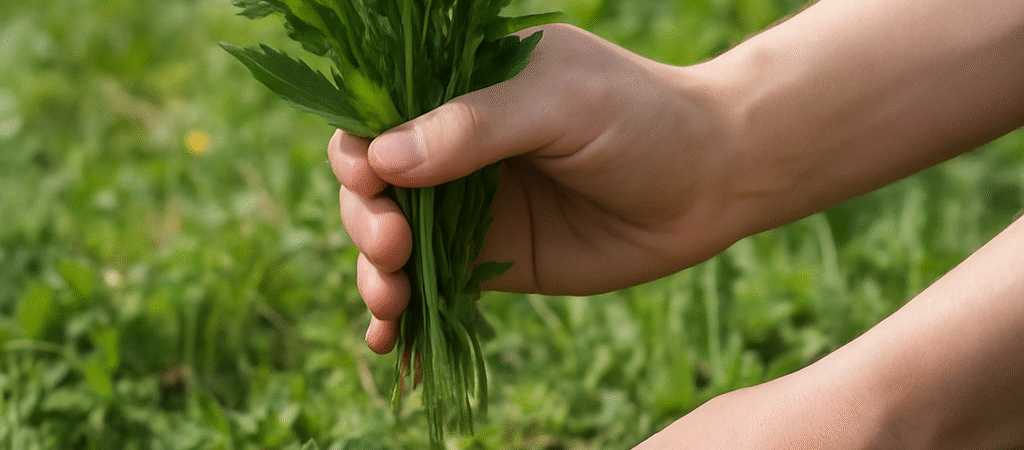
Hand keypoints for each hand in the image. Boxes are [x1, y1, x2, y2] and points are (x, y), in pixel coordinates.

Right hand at [328, 23, 739, 352]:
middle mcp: (457, 147)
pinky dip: (405, 315)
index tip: (369, 181)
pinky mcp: (494, 259)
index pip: (381, 113)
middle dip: (367, 220)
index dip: (359, 150)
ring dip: (376, 274)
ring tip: (389, 300)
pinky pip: (434, 286)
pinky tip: (391, 340)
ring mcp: (473, 207)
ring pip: (395, 241)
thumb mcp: (561, 102)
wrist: (712, 182)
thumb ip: (476, 126)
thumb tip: (383, 158)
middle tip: (393, 246)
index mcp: (463, 88)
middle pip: (376, 186)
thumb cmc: (642, 119)